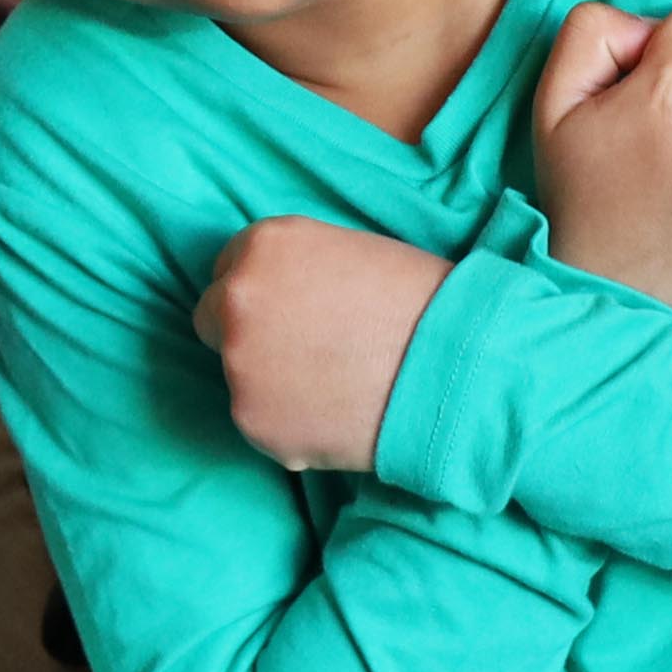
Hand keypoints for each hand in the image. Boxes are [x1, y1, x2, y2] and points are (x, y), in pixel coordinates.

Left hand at [197, 218, 447, 473]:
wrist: (457, 364)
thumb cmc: (419, 301)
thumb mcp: (346, 253)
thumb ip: (294, 270)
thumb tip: (274, 295)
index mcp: (263, 247)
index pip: (228, 268)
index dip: (265, 292)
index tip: (293, 310)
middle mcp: (236, 300)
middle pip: (213, 320)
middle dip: (249, 335)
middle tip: (307, 351)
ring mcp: (239, 365)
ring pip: (239, 377)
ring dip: (272, 384)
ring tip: (336, 385)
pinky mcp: (253, 421)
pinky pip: (262, 423)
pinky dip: (291, 425)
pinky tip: (338, 414)